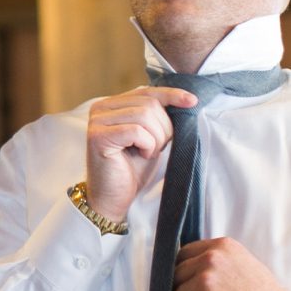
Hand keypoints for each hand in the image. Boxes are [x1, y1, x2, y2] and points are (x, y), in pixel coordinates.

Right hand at [83, 84, 199, 222]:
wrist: (112, 199)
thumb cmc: (132, 169)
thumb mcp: (150, 138)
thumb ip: (157, 118)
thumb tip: (183, 102)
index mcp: (112, 104)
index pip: (146, 91)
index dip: (171, 95)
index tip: (192, 101)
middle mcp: (101, 107)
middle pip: (149, 103)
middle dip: (164, 128)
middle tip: (156, 149)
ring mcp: (97, 120)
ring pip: (145, 115)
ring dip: (156, 139)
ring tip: (147, 153)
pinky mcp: (98, 136)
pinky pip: (136, 131)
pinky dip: (147, 145)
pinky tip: (141, 156)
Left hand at [169, 236, 290, 290]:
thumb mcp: (244, 264)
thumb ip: (219, 261)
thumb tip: (191, 268)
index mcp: (222, 246)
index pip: (184, 252)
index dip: (177, 269)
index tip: (173, 280)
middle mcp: (212, 259)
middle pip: (176, 272)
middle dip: (173, 288)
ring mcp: (207, 282)